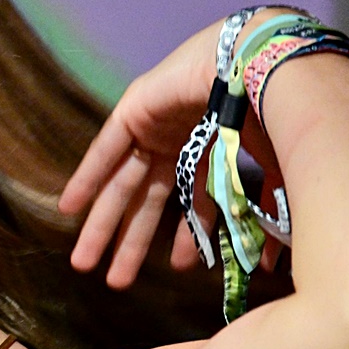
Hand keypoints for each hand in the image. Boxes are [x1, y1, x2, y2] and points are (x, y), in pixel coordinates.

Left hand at [58, 19, 281, 288]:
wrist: (269, 65)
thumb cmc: (280, 114)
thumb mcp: (273, 177)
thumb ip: (262, 219)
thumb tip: (267, 270)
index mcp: (218, 154)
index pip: (195, 204)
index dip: (188, 238)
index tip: (182, 269)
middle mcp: (183, 142)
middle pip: (149, 202)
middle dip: (132, 244)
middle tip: (116, 284)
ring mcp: (157, 125)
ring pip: (122, 184)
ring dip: (103, 223)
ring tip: (85, 264)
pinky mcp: (136, 109)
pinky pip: (105, 150)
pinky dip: (87, 178)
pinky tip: (68, 209)